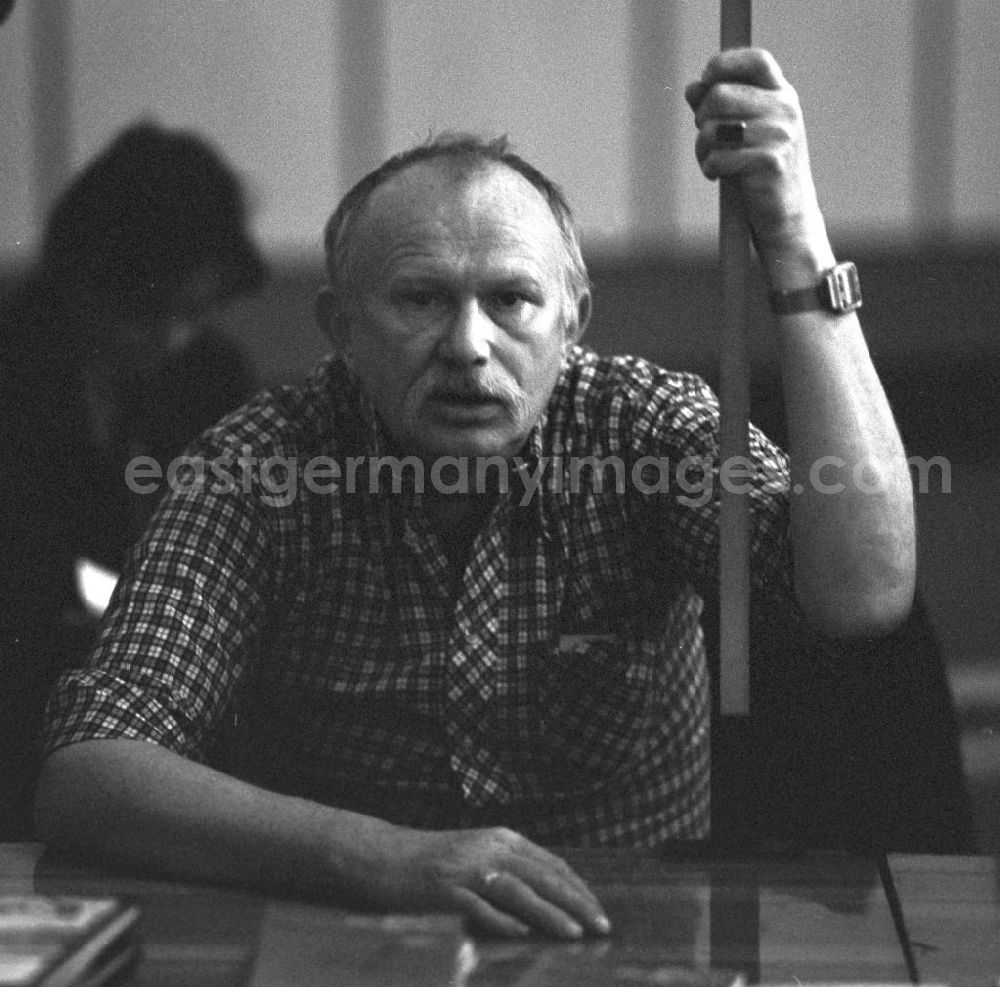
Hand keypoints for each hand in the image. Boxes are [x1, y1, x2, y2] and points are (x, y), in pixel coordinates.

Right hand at [373, 824, 610, 939]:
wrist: (384, 855)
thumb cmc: (436, 862)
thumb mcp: (480, 856)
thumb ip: (512, 869)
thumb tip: (553, 896)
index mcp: (502, 839)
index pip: (552, 864)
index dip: (579, 888)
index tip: (600, 910)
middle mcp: (489, 848)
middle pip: (542, 875)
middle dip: (576, 902)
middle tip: (602, 925)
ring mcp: (467, 867)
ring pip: (517, 890)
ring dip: (549, 912)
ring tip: (574, 933)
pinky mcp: (445, 888)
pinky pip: (478, 905)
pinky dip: (501, 919)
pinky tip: (521, 933)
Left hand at [684, 47, 832, 286]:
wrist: (786, 216)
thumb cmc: (760, 172)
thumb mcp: (745, 133)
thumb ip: (720, 108)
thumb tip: (692, 88)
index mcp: (782, 95)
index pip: (756, 60)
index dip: (724, 64)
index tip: (706, 80)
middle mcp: (785, 110)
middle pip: (720, 94)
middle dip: (701, 117)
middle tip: (707, 136)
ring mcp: (780, 136)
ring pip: (714, 127)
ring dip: (702, 146)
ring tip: (712, 159)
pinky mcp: (769, 163)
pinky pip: (718, 158)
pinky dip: (709, 168)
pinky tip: (717, 176)